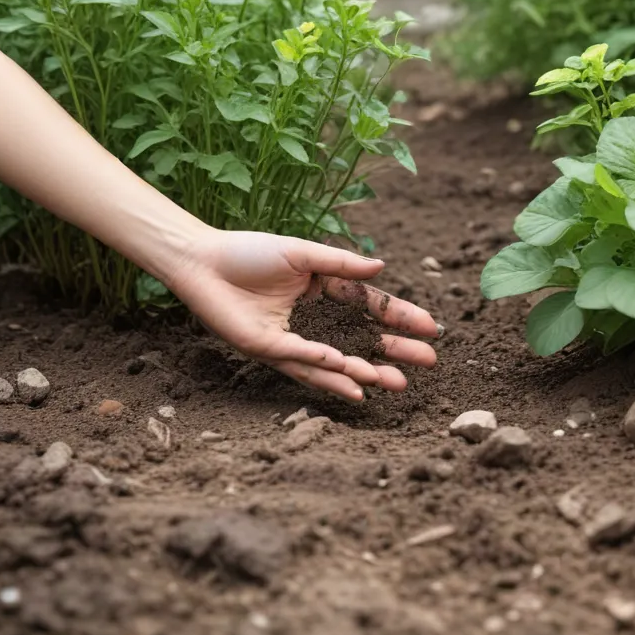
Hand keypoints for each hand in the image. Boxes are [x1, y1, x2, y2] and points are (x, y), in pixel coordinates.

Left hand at [167, 229, 439, 400]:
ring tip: (396, 383)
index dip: (399, 317)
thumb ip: (340, 264)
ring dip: (365, 371)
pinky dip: (326, 366)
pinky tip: (351, 375)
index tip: (430, 328)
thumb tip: (382, 268)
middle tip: (427, 363)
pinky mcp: (268, 348)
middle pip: (361, 339)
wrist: (203, 261)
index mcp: (324, 291)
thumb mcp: (301, 252)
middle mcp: (312, 319)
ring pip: (335, 359)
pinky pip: (301, 360)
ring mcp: (292, 337)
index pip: (370, 308)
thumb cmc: (250, 251)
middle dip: (393, 352)